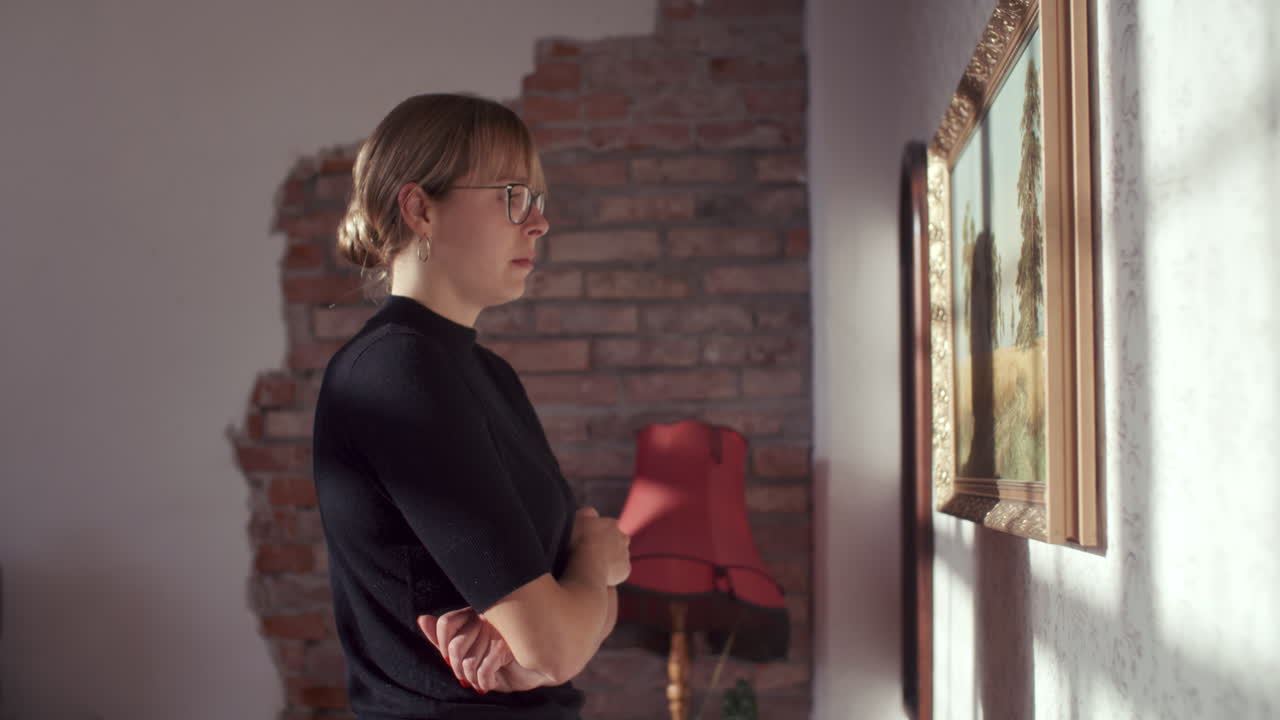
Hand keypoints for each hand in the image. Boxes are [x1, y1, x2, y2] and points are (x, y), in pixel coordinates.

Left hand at [417, 609, 552, 693]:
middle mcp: (486, 619)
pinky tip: (489, 680)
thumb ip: (445, 639)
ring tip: (479, 678)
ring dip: (471, 677)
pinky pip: (482, 670)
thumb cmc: (500, 660)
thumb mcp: (469, 651)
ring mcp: (496, 632)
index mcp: (475, 613)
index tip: (449, 656)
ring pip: (467, 662)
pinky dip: (483, 681)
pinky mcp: (506, 647)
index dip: (441, 644)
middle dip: (456, 668)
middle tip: (466, 673)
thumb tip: (422, 619)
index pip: (445, 623)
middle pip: (454, 647)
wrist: (534, 668)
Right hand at [572, 506, 630, 586]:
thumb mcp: (579, 518)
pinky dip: (612, 573)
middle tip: (594, 552)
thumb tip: (592, 513)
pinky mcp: (626, 570)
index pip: (611, 525)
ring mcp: (626, 554)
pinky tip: (600, 574)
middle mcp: (623, 538)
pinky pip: (620, 571)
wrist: (588, 565)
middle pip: (619, 540)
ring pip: (620, 555)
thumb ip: (587, 513)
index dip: (601, 532)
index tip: (591, 539)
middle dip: (609, 544)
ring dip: (610, 559)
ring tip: (595, 565)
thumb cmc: (580, 541)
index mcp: (613, 524)